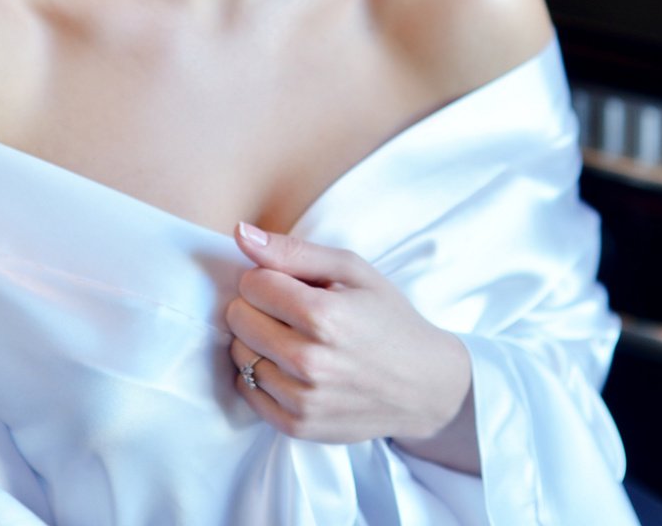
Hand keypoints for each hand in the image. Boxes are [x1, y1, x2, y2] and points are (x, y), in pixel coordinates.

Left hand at [227, 222, 477, 468]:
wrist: (423, 384)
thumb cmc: (387, 318)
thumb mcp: (352, 269)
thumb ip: (293, 250)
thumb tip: (241, 234)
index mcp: (323, 315)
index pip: (251, 284)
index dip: (266, 277)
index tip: (288, 283)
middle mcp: (309, 361)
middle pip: (239, 319)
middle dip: (256, 306)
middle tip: (288, 309)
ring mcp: (302, 399)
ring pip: (239, 355)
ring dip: (255, 340)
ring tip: (289, 336)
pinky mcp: (298, 427)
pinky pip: (246, 391)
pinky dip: (257, 373)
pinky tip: (285, 364)